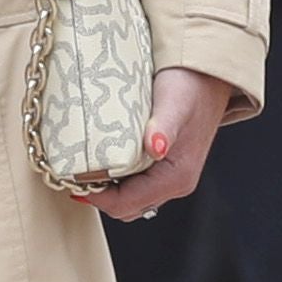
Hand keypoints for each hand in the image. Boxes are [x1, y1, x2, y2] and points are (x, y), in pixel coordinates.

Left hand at [86, 66, 234, 221]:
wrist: (208, 74)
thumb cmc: (192, 84)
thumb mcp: (175, 103)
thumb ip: (163, 126)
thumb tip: (155, 148)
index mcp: (176, 177)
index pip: (126, 205)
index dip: (95, 197)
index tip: (73, 177)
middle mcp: (175, 183)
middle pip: (126, 207)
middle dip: (97, 195)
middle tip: (73, 171)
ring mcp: (171, 177)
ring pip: (130, 198)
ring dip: (106, 188)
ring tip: (84, 165)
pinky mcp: (166, 167)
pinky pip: (135, 184)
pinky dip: (116, 177)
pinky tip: (102, 158)